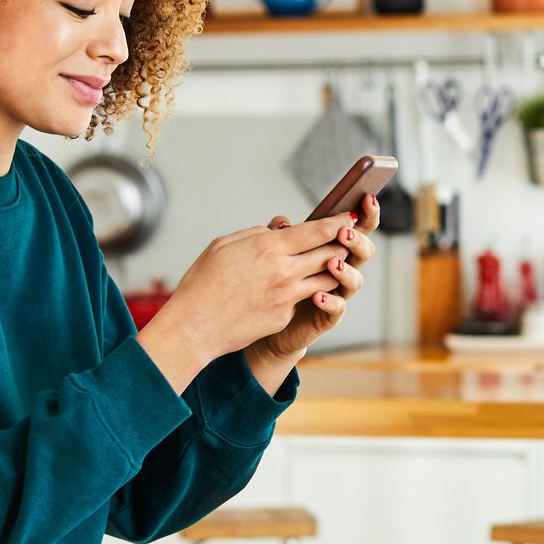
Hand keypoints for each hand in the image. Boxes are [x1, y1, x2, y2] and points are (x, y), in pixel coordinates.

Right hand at [135, 213, 349, 391]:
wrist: (195, 326)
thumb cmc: (203, 282)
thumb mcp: (224, 245)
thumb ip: (257, 233)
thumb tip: (280, 230)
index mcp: (269, 248)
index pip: (317, 231)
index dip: (337, 223)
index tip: (347, 218)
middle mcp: (284, 272)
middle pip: (329, 254)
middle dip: (341, 245)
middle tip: (346, 239)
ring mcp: (287, 297)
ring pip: (326, 279)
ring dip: (332, 269)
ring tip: (331, 262)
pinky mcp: (285, 317)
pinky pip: (304, 298)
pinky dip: (307, 290)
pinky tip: (301, 287)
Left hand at [254, 193, 379, 361]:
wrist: (264, 316)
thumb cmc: (272, 279)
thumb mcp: (275, 252)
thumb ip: (281, 235)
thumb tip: (284, 222)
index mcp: (332, 247)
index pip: (356, 226)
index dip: (366, 213)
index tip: (367, 198)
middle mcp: (341, 268)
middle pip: (364, 250)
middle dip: (358, 240)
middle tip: (345, 232)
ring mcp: (337, 292)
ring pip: (355, 280)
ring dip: (346, 270)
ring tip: (332, 263)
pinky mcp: (328, 315)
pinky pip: (338, 308)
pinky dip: (330, 301)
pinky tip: (317, 296)